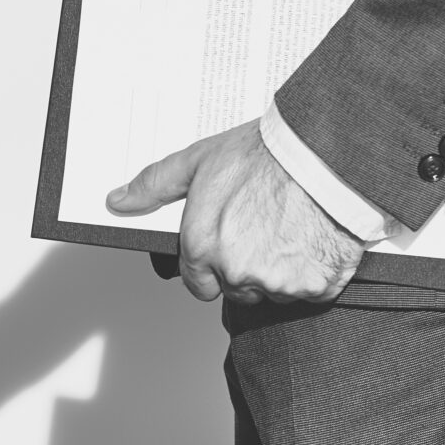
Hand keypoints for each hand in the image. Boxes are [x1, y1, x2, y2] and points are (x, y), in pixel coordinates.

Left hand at [107, 122, 364, 303]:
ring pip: (274, 292)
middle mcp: (237, 271)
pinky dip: (314, 271)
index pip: (198, 283)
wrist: (326, 153)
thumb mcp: (198, 161)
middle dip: (247, 266)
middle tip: (264, 227)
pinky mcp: (317, 286)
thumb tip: (118, 201)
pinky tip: (313, 237)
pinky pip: (311, 291)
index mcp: (203, 248)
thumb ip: (154, 186)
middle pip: (237, 288)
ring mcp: (278, 283)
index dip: (212, 263)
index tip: (230, 242)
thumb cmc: (265, 154)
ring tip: (290, 228)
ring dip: (281, 270)